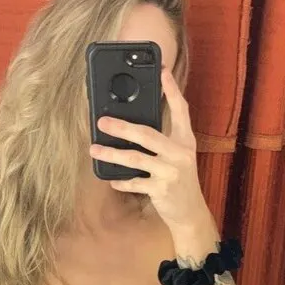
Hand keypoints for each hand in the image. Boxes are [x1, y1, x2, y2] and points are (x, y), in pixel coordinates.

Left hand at [89, 67, 210, 231]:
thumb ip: (163, 141)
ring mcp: (171, 172)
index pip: (180, 110)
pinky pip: (135, 183)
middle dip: (122, 127)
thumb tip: (132, 126)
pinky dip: (121, 181)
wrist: (190, 212)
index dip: (172, 90)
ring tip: (94, 149)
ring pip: (135, 158)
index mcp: (185, 140)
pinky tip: (112, 179)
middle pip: (148, 134)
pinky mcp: (161, 190)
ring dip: (112, 154)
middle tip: (102, 121)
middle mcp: (180, 153)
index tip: (162, 71)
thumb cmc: (179, 181)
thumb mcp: (178, 156)